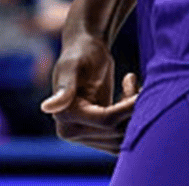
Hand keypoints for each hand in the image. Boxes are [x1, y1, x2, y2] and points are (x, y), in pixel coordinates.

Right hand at [41, 30, 137, 153]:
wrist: (86, 50)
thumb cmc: (81, 52)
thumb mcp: (73, 66)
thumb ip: (65, 88)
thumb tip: (47, 108)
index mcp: (64, 116)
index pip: (106, 121)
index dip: (128, 107)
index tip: (141, 90)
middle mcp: (71, 131)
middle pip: (116, 132)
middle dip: (133, 110)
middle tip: (137, 85)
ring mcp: (84, 136)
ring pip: (123, 138)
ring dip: (135, 116)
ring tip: (134, 89)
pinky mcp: (98, 136)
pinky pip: (123, 137)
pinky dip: (133, 120)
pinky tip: (130, 97)